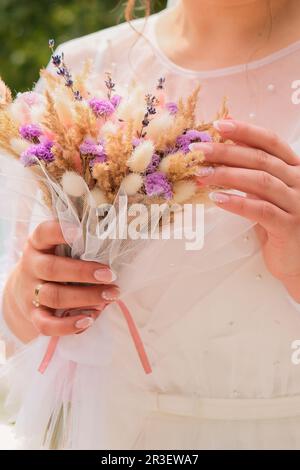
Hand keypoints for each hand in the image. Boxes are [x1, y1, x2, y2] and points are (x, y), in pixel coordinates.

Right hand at [4, 220, 118, 340]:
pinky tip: (88, 320)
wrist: (22, 291)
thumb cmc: (54, 263)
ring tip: (110, 296)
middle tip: (110, 274)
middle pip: (52, 269)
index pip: (43, 233)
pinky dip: (68, 325)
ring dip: (85, 297)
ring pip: (54, 296)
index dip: (59, 231)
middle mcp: (31, 266)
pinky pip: (46, 324)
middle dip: (83, 272)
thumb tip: (115, 250)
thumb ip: (78, 246)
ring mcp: (30, 292)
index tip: (80, 230)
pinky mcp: (33, 315)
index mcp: (38, 244)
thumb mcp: (57, 249)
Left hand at [193, 119, 299, 299]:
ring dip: (227, 175)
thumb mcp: (268, 195)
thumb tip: (225, 149)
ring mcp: (298, 204)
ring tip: (201, 174)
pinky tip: (216, 199)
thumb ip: (254, 173)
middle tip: (198, 150)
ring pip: (260, 182)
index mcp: (296, 169)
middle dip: (226, 152)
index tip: (219, 125)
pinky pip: (261, 210)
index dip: (245, 131)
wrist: (298, 262)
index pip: (270, 142)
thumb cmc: (280, 225)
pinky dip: (237, 202)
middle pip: (261, 159)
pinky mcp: (290, 227)